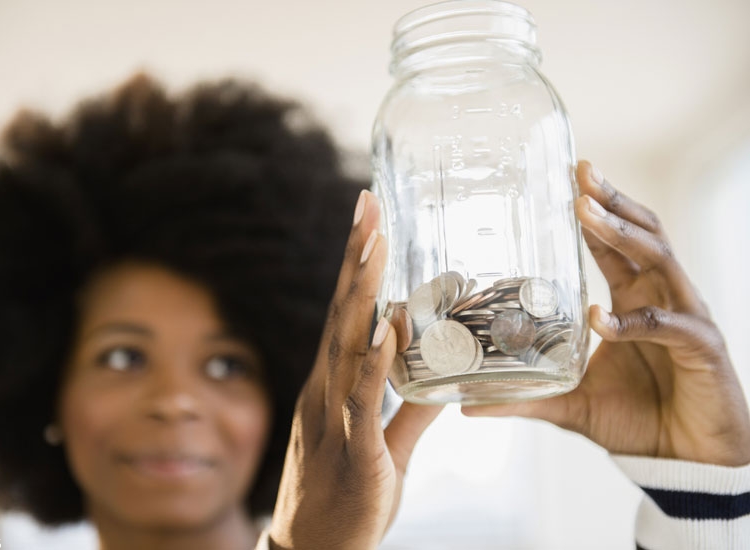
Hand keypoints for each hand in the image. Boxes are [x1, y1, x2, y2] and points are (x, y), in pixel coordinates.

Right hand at [269, 190, 441, 549]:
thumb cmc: (345, 498)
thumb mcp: (384, 446)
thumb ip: (410, 407)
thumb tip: (444, 372)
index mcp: (331, 387)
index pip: (343, 315)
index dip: (353, 267)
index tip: (368, 220)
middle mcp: (325, 393)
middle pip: (341, 316)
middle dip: (355, 259)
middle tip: (369, 205)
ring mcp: (334, 421)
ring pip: (348, 348)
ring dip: (361, 295)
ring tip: (377, 245)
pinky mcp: (354, 455)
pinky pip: (365, 403)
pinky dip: (376, 364)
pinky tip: (387, 328)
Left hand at [463, 160, 749, 466]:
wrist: (687, 461)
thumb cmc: (638, 421)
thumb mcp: (571, 405)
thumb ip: (526, 398)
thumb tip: (468, 405)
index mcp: (632, 300)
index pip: (613, 244)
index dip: (594, 210)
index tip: (567, 178)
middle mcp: (659, 298)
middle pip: (640, 234)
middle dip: (610, 202)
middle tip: (579, 174)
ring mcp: (683, 317)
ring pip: (658, 260)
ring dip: (621, 235)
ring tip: (587, 213)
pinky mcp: (701, 348)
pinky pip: (667, 325)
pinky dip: (633, 321)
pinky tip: (600, 318)